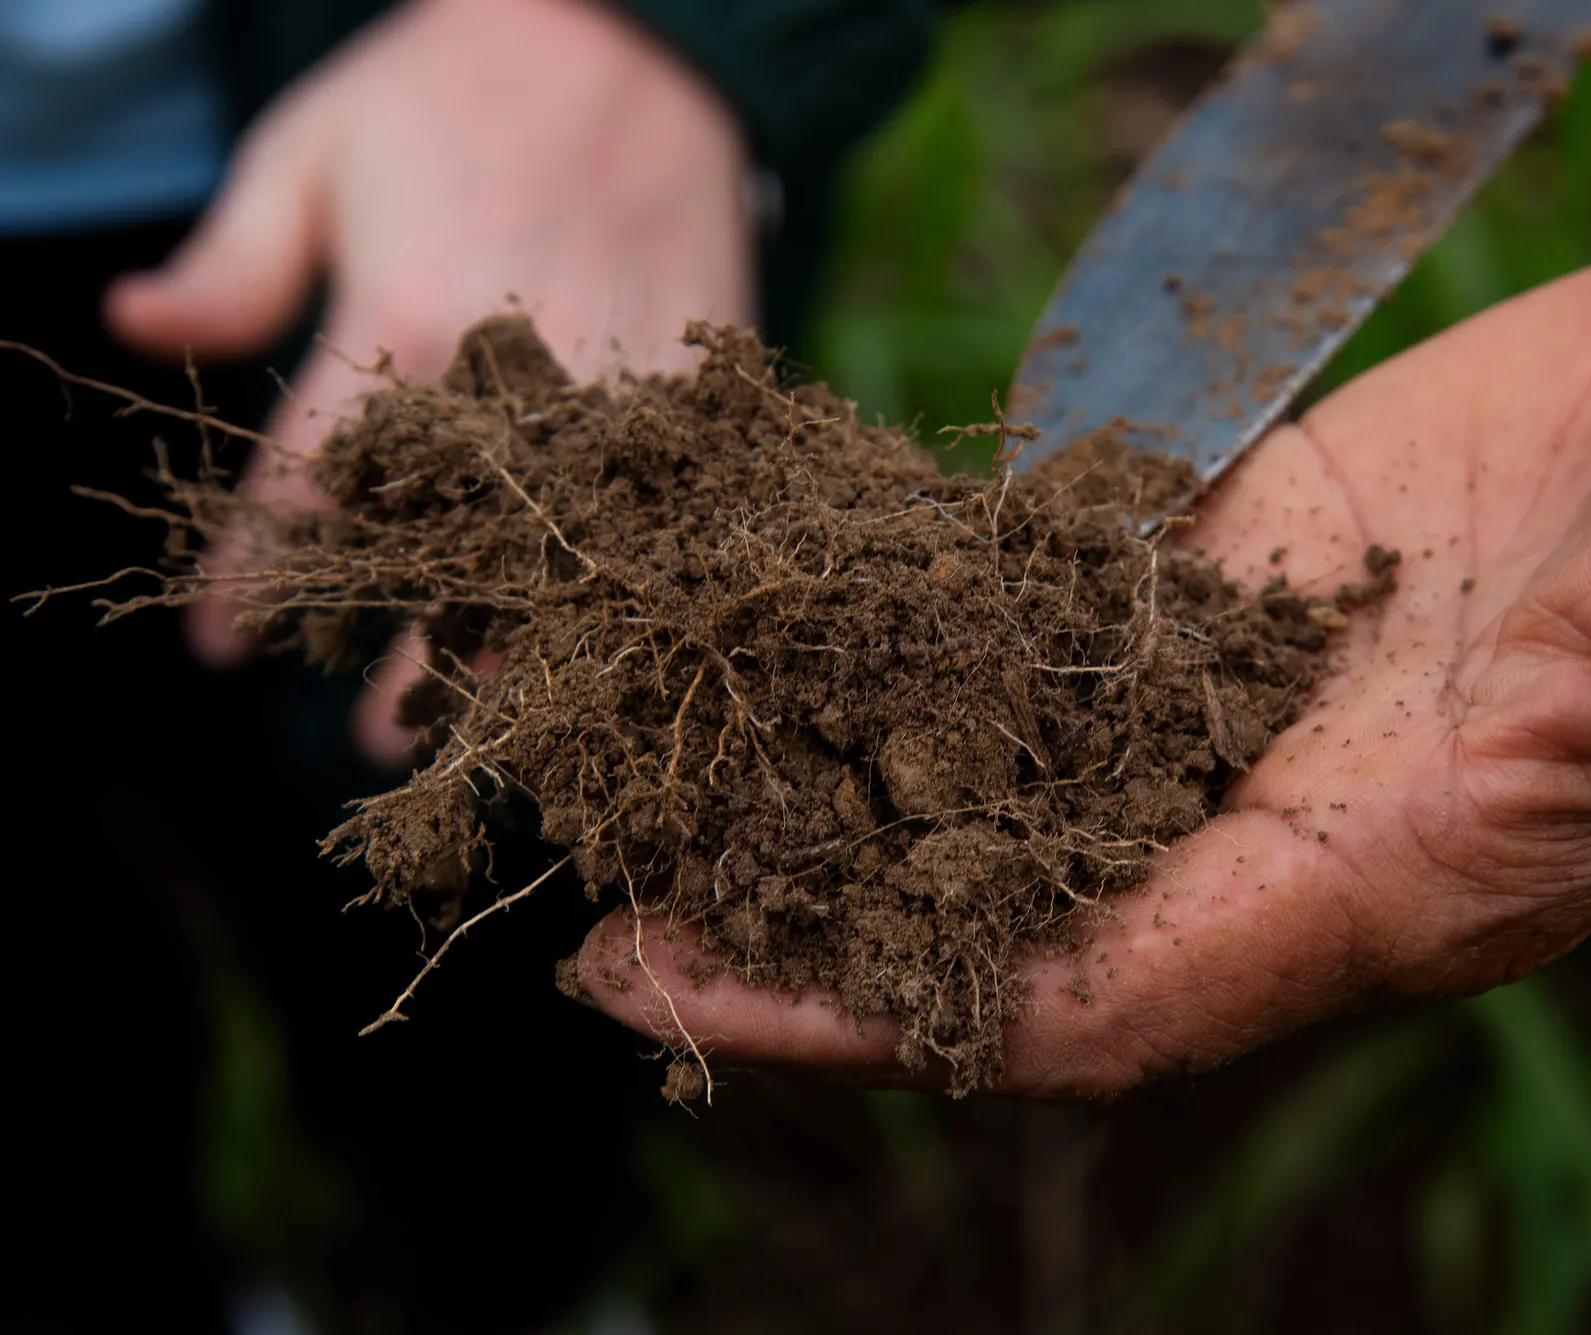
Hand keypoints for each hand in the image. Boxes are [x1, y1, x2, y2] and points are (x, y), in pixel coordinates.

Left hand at [106, 0, 755, 761]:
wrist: (635, 38)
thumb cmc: (448, 90)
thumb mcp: (310, 151)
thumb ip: (232, 263)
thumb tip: (130, 330)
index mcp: (402, 326)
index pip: (310, 494)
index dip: (258, 581)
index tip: (223, 645)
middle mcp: (512, 383)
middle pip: (451, 570)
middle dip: (409, 670)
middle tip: (378, 740)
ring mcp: (618, 394)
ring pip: (572, 568)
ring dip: (529, 660)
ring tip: (494, 723)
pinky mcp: (698, 389)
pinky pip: (672, 515)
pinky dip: (642, 589)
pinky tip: (625, 641)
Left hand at [578, 205, 1590, 1094]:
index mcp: (1431, 853)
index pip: (1129, 990)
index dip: (907, 1010)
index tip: (688, 991)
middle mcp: (1319, 813)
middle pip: (1016, 916)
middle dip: (804, 924)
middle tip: (578, 899)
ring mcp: (1274, 704)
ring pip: (1011, 788)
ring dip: (827, 786)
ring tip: (631, 754)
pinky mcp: (1253, 587)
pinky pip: (1056, 645)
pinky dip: (919, 647)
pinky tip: (790, 613)